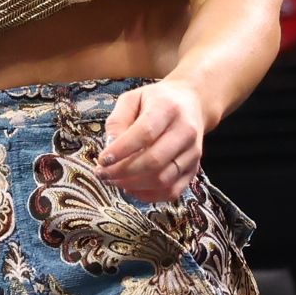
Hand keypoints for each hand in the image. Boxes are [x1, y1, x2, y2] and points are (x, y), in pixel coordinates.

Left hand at [92, 77, 209, 201]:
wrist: (190, 103)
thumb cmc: (156, 101)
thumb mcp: (132, 99)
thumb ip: (117, 121)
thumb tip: (110, 148)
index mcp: (168, 108)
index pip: (145, 133)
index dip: (121, 150)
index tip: (102, 160)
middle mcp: (186, 131)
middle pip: (154, 160)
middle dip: (123, 172)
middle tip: (103, 174)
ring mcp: (193, 152)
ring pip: (163, 179)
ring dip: (133, 185)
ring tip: (114, 180)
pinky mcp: (194, 169)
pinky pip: (172, 191)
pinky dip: (149, 196)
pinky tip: (132, 189)